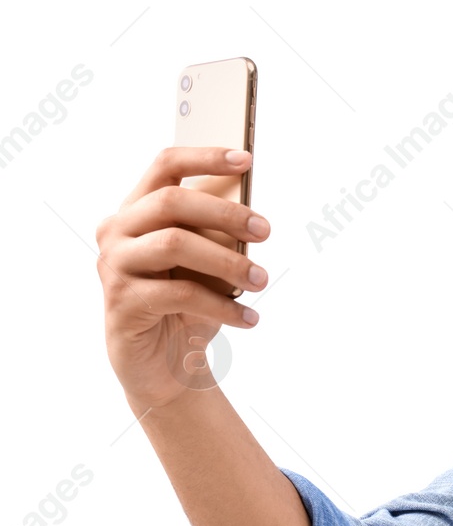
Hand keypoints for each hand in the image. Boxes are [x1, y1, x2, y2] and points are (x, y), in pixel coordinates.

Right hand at [96, 146, 269, 409]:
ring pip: (174, 244)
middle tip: (266, 231)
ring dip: (228, 262)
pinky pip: (179, 294)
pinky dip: (222, 306)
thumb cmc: (188, 307)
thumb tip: (249, 210)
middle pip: (170, 202)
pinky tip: (249, 318)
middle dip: (225, 213)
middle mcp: (117, 232)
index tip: (246, 159)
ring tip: (262, 280)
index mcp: (136, 211)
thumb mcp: (208, 267)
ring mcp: (114, 266)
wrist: (165, 367)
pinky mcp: (121, 302)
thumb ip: (217, 235)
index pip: (164, 167)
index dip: (204, 158)